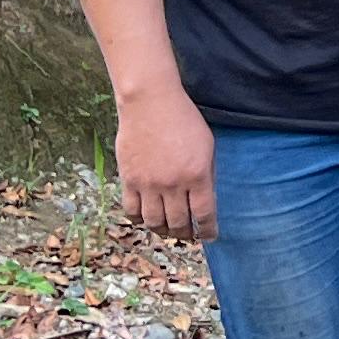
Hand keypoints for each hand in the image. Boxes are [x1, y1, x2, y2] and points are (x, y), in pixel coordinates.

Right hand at [116, 87, 216, 240]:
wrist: (150, 103)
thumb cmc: (184, 120)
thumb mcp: (207, 146)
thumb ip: (207, 175)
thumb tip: (205, 200)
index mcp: (198, 175)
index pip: (204, 214)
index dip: (207, 230)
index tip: (209, 236)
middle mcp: (173, 184)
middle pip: (178, 222)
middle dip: (185, 233)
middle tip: (187, 235)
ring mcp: (149, 184)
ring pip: (154, 222)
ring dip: (162, 230)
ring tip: (167, 230)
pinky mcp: (129, 180)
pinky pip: (132, 211)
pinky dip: (139, 220)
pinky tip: (146, 218)